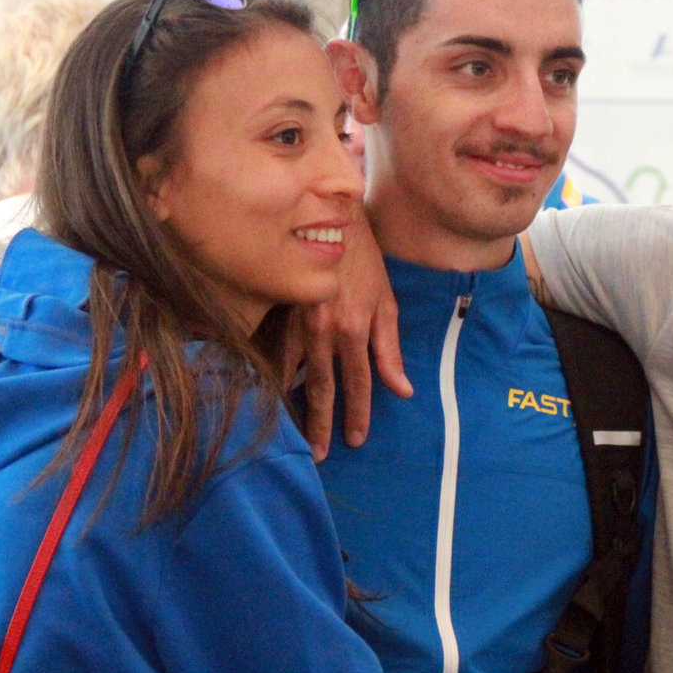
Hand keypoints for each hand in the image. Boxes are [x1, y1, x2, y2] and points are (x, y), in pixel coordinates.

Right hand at [297, 214, 409, 458]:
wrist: (327, 218)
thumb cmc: (362, 261)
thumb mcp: (386, 302)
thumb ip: (390, 349)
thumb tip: (401, 390)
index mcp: (354, 329)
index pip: (357, 383)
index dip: (357, 414)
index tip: (355, 440)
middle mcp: (322, 332)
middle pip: (322, 387)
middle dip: (321, 423)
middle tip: (319, 454)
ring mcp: (295, 323)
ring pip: (292, 375)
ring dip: (293, 407)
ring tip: (293, 434)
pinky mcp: (277, 313)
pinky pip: (274, 353)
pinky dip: (273, 377)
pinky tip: (270, 396)